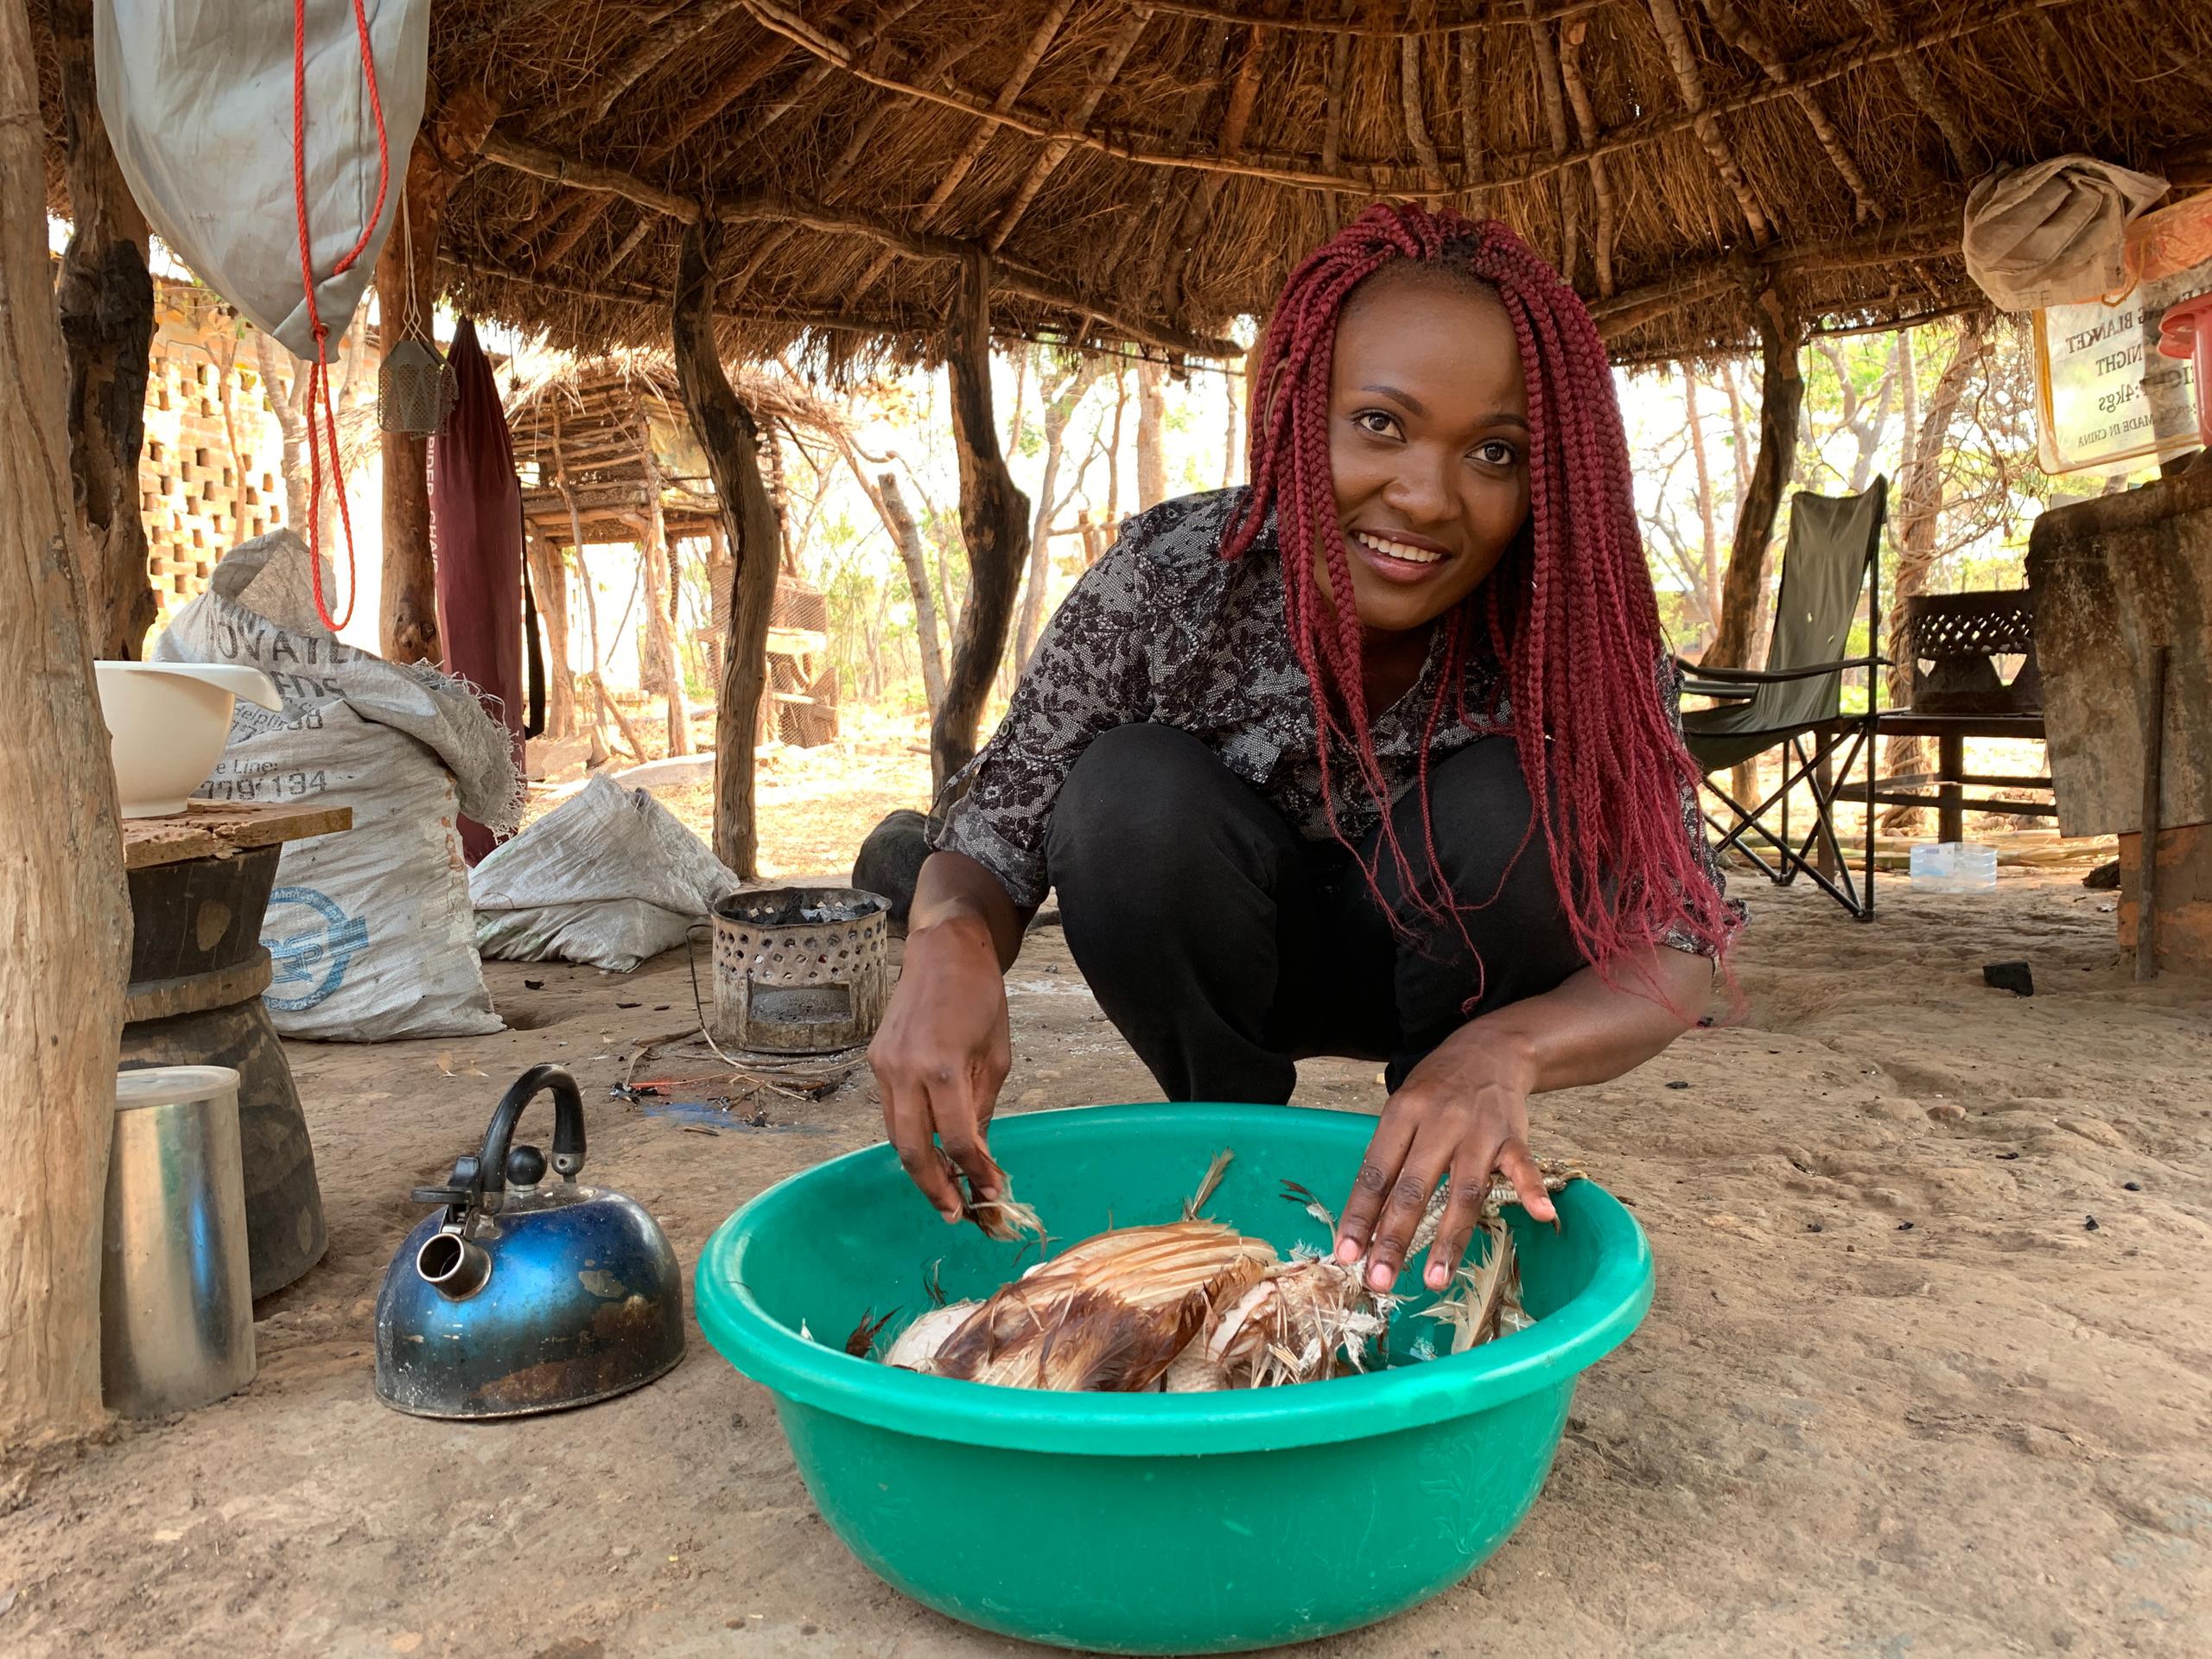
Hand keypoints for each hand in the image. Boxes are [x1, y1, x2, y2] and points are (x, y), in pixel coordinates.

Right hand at [869, 914, 1011, 1220]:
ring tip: (944, 1189)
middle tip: (954, 1213)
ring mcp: (884, 1065)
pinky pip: (891, 1109)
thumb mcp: (995, 1056)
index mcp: (943, 1068)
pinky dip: (909, 1133)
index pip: (955, 1140)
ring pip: (894, 1133)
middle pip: (911, 1149)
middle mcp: (905, 1070)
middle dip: (933, 1188)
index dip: (974, 1173)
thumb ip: (982, 1109)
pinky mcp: (876, 1060)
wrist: (943, 951)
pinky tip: (930, 1147)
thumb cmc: (981, 999)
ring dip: (918, 1167)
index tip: (991, 1193)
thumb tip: (979, 1156)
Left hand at [1332, 1024, 1558, 1292]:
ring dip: (1449, 1238)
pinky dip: (1532, 1189)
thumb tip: (1366, 1222)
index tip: (1346, 1254)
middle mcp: (1437, 1123)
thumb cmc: (1436, 1090)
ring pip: (1462, 1190)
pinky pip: (1523, 1165)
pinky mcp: (1513, 1135)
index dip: (1360, 1215)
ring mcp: (1478, 1130)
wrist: (1490, 1049)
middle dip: (1394, 1237)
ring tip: (1434, 1279)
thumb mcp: (1402, 1111)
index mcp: (1401, 1114)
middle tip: (1380, 1280)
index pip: (1375, 1172)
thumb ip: (1390, 1159)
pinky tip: (1539, 1214)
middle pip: (1413, 1187)